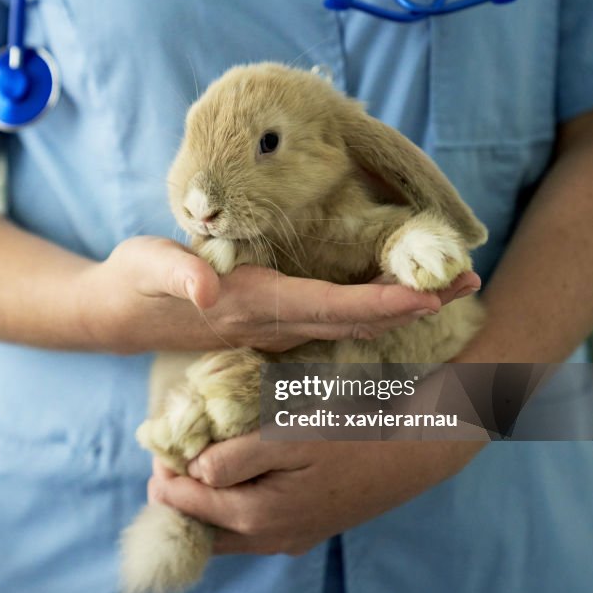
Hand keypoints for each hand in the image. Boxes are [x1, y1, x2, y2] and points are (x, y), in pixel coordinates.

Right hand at [77, 236, 479, 353]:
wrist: (120, 315)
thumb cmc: (135, 283)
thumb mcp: (146, 267)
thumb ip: (176, 272)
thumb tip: (208, 286)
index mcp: (255, 306)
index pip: (330, 308)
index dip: (381, 305)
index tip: (429, 296)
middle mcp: (275, 321)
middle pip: (357, 318)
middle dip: (415, 304)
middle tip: (472, 281)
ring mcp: (277, 325)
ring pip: (351, 320)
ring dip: (403, 306)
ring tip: (452, 285)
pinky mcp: (273, 319)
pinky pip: (334, 318)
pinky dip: (375, 307)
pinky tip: (399, 292)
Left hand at [148, 433, 483, 555]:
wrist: (416, 449)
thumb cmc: (353, 433)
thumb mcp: (293, 434)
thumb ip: (238, 456)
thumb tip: (194, 470)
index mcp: (260, 514)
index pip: (186, 502)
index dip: (165, 471)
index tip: (159, 441)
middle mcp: (269, 538)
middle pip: (199, 527)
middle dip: (177, 492)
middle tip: (171, 454)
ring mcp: (288, 539)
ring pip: (224, 532)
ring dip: (202, 502)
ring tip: (197, 463)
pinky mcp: (303, 531)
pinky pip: (249, 530)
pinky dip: (229, 508)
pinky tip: (232, 477)